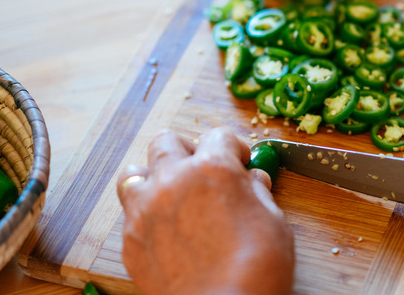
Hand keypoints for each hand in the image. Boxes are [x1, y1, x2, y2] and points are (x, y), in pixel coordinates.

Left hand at [117, 128, 293, 294]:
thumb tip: (252, 181)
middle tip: (201, 169)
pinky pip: (130, 213)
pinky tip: (164, 229)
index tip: (238, 160)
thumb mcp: (273, 221)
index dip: (233, 147)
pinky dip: (145, 214)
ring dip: (153, 176)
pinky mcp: (131, 239)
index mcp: (213, 168)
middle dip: (187, 150)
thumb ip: (257, 193)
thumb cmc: (256, 269)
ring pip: (134, 172)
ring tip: (171, 193)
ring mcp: (146, 209)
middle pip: (167, 141)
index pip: (218, 135)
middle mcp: (174, 180)